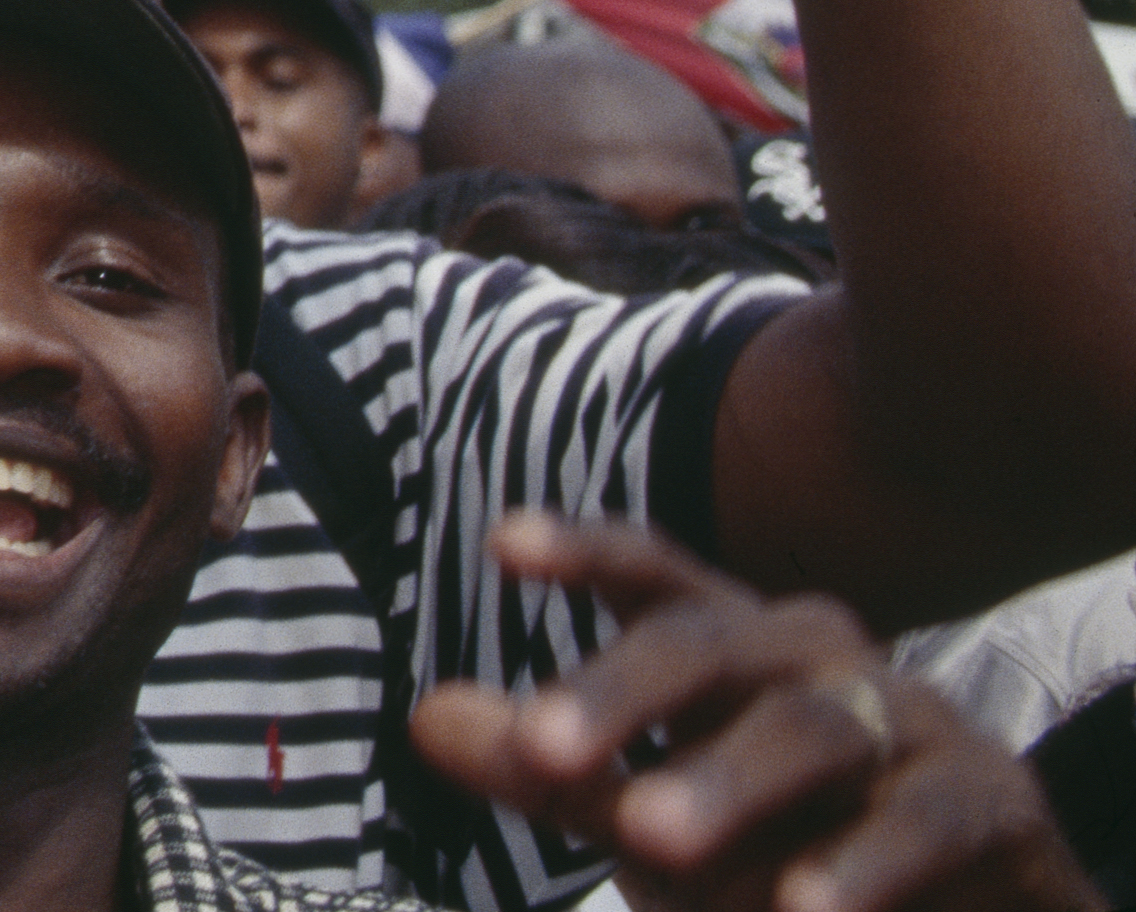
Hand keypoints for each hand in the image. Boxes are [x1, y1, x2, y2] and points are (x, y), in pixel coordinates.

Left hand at [414, 514, 1089, 911]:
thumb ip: (556, 770)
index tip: (502, 545)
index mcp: (732, 646)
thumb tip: (430, 716)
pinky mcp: (992, 800)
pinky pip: (928, 816)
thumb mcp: (651, 816)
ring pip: (812, 727)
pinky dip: (863, 862)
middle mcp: (818, 658)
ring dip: (728, 783)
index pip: (653, 577)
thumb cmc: (776, 851)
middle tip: (541, 755)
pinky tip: (802, 908)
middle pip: (712, 645)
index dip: (583, 551)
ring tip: (647, 841)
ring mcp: (911, 719)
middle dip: (622, 694)